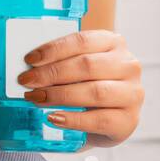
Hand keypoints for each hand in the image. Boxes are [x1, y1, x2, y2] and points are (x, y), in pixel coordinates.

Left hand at [18, 29, 143, 147]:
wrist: (109, 118)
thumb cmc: (88, 85)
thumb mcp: (77, 67)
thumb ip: (59, 61)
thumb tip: (27, 66)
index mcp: (113, 43)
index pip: (81, 41)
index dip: (53, 49)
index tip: (30, 59)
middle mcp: (128, 66)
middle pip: (87, 66)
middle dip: (51, 73)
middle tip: (27, 81)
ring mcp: (132, 94)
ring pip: (94, 92)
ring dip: (59, 95)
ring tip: (36, 98)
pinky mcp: (129, 120)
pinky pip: (99, 119)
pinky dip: (73, 119)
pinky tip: (53, 117)